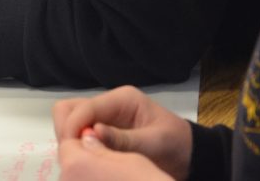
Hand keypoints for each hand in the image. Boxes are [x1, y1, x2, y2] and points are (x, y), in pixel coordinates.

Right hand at [54, 86, 191, 179]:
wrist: (193, 155)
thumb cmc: (178, 146)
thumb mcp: (155, 143)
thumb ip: (124, 139)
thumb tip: (91, 133)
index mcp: (122, 99)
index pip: (85, 107)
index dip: (74, 127)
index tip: (71, 150)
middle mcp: (108, 104)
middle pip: (70, 109)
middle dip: (66, 131)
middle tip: (74, 155)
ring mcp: (104, 117)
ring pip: (70, 120)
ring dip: (70, 138)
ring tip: (81, 159)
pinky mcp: (103, 130)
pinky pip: (80, 134)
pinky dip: (77, 145)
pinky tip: (87, 160)